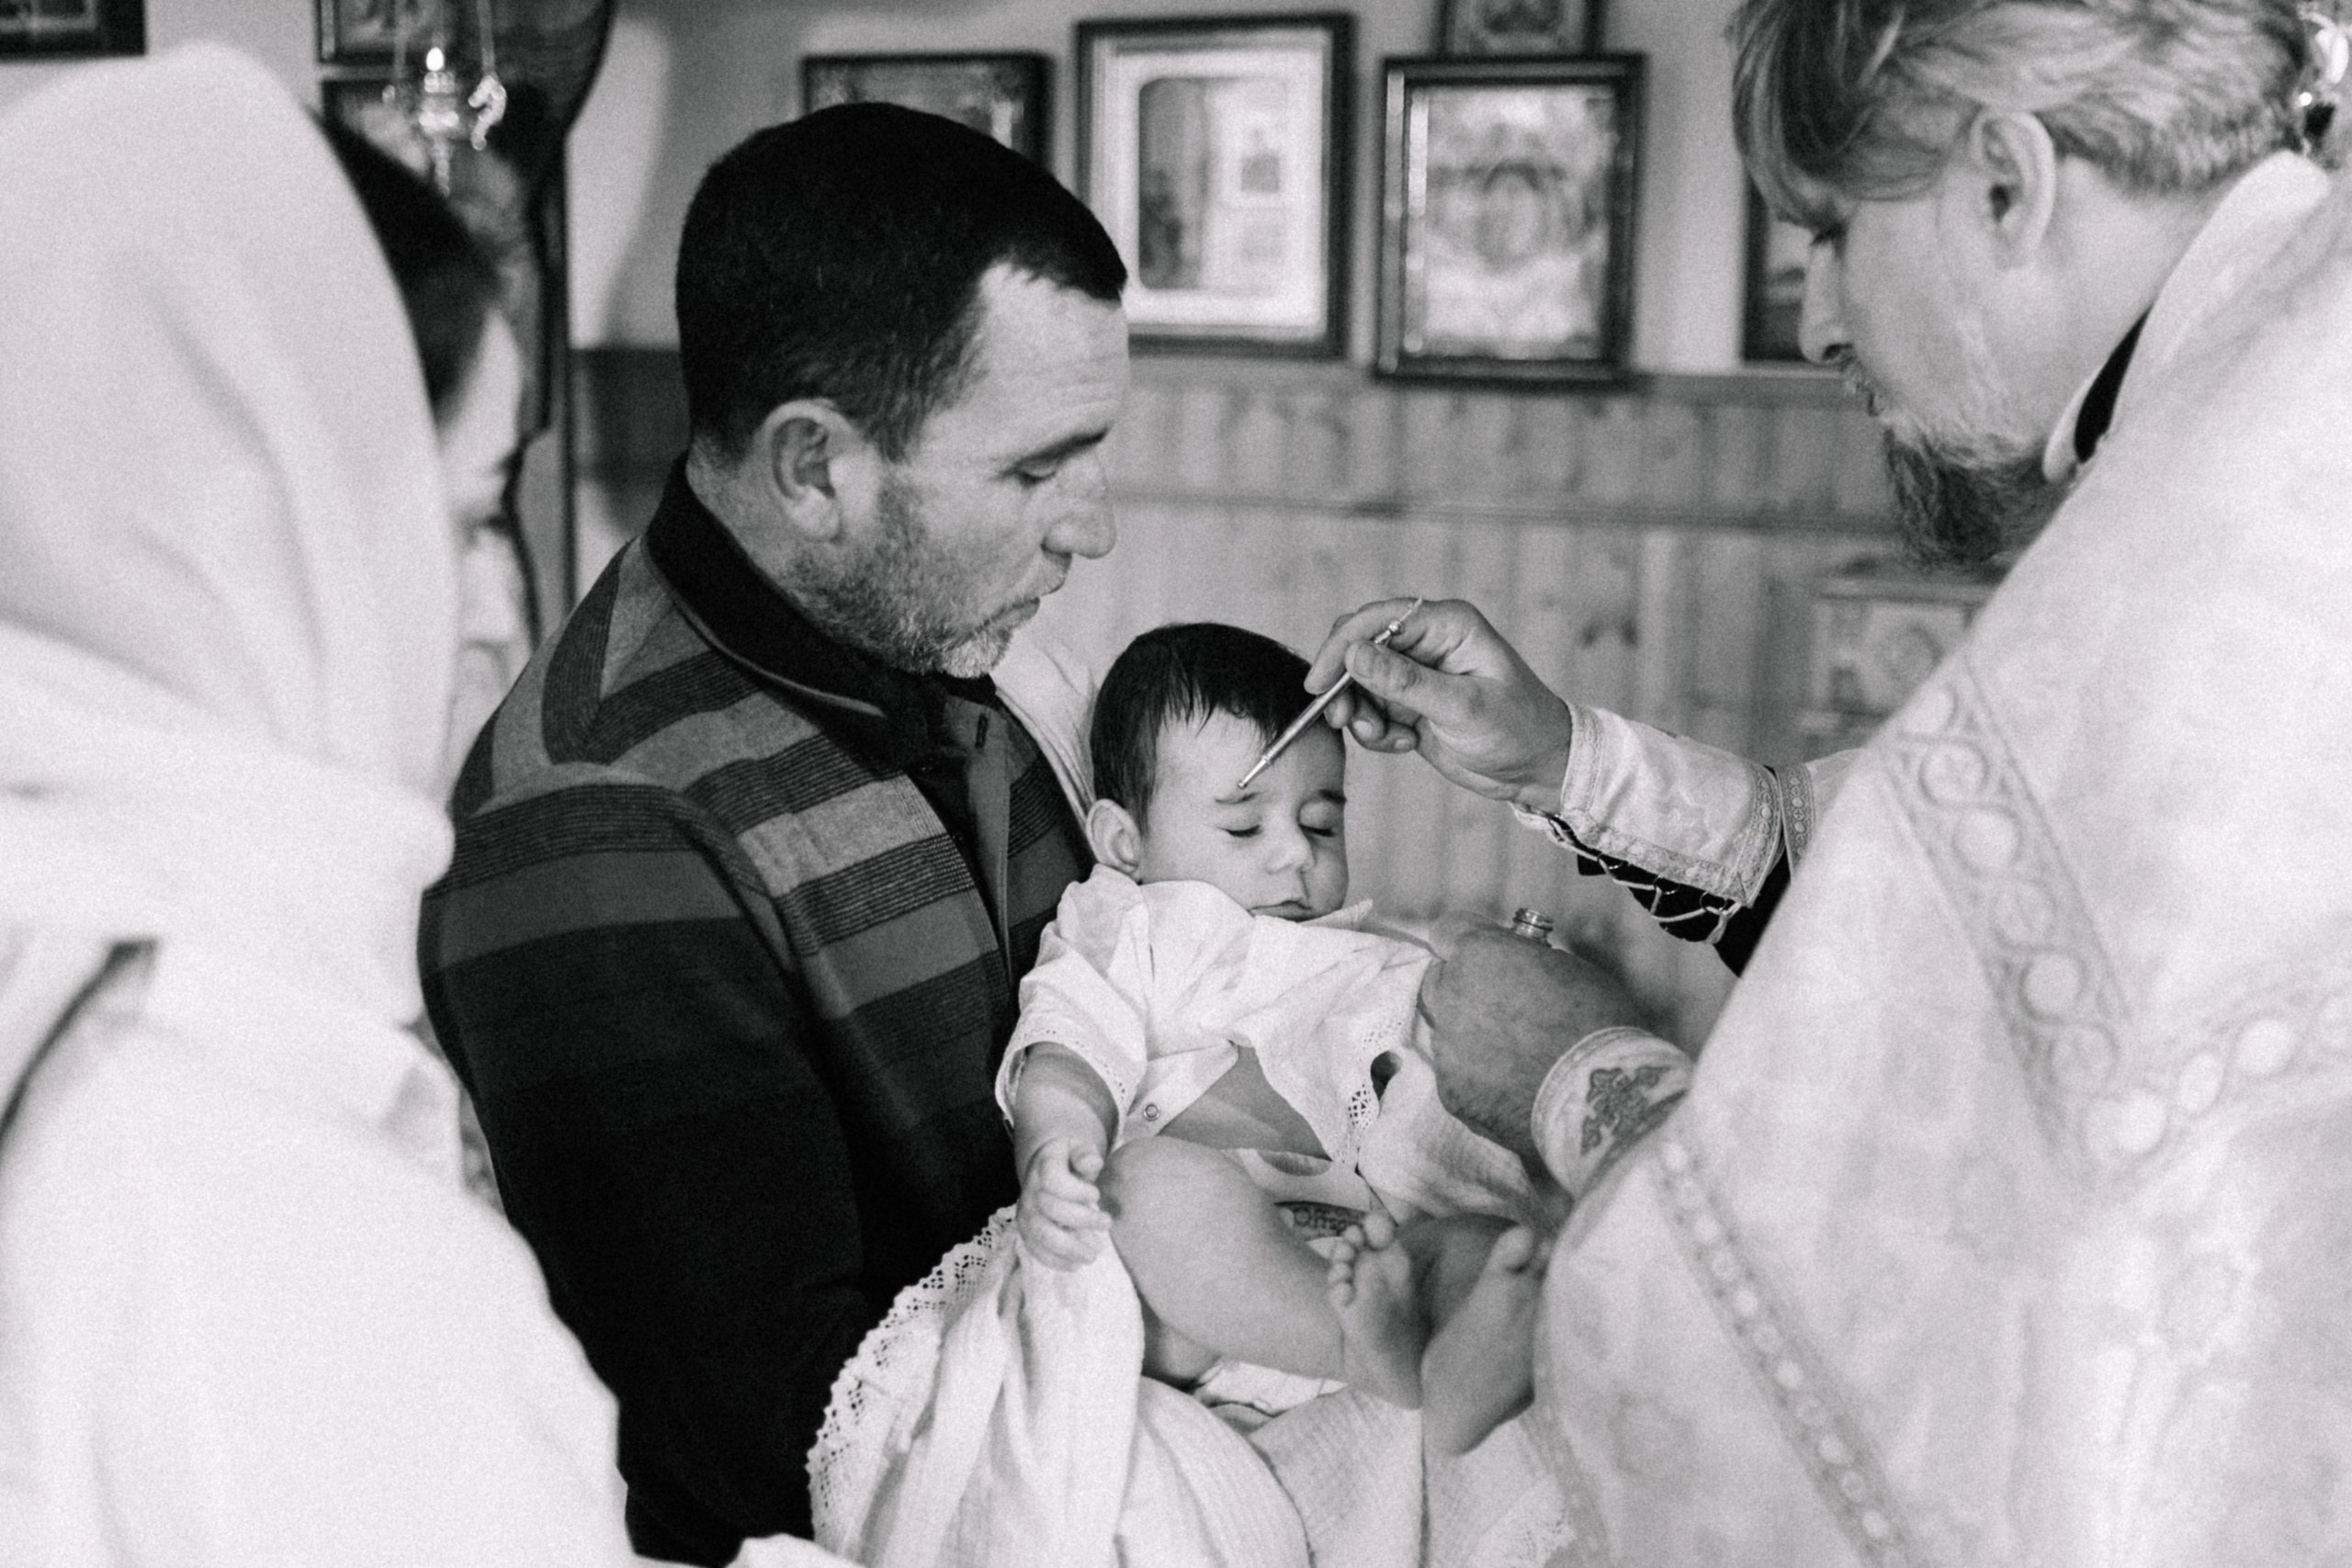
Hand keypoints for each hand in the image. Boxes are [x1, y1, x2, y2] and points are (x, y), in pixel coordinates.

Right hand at [1016, 1136, 1110, 1269]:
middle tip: (1107, 1223)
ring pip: (1041, 1234)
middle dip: (1082, 1219)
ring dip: (1068, 1247)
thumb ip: (1085, 1154)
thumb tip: (1092, 1164)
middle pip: (1050, 1208)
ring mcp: (1026, 1212)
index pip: (1053, 1180)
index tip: (1096, 1194)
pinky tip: (1075, 1265)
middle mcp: (1030, 1189)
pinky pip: (1035, 1249)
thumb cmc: (1068, 1160)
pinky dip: (1054, 1261)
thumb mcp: (1078, 1148)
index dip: (1077, 1191)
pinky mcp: (1026, 1230)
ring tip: (1093, 1254)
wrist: (1045, 1169)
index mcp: (1044, 1165)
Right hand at [1304, 598, 1575, 810]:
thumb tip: (1353, 654)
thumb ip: (1405, 682)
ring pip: (1358, 682)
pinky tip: (1405, 743)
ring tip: (1389, 738)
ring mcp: (1415, 672)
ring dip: (1361, 713)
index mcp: (1447, 625)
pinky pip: (1369, 708)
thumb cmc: (1518, 729)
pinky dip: (1375, 730)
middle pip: (1358, 647)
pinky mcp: (1409, 701)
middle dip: (1346, 684)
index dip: (1342, 645)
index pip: (1377, 618)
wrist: (1537, 768)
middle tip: (1344, 720)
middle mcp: (1427, 642)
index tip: (1321, 683)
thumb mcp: (1462, 708)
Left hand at [1418, 927, 1644, 1167]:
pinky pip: (1458, 1076)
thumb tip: (1515, 965)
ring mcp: (1447, 1047)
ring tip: (1517, 1056)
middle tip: (1502, 1007)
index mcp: (1478, 955)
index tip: (1487, 958)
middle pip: (1438, 981)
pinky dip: (1479, 1079)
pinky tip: (1515, 1088)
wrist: (1595, 1097)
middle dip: (1463, 988)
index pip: (1447, 933)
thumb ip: (1523, 959)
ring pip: (1446, 1033)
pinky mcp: (1451, 1091)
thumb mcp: (1567, 967)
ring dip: (1471, 1037)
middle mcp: (1451, 996)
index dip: (1468, 945)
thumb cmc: (1597, 1022)